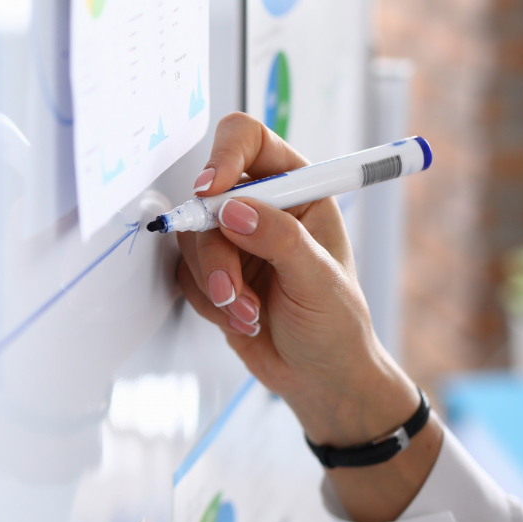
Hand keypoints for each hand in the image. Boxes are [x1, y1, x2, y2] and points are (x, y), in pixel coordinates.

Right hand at [175, 113, 419, 447]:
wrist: (320, 379)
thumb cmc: (337, 327)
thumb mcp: (318, 280)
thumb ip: (278, 239)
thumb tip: (234, 210)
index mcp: (299, 190)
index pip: (249, 142)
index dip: (224, 157)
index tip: (212, 191)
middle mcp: (262, 208)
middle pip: (208, 200)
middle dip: (217, 252)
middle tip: (233, 288)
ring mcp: (234, 241)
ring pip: (192, 240)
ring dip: (216, 284)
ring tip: (249, 313)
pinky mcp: (212, 272)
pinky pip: (185, 274)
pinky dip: (209, 303)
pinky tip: (243, 319)